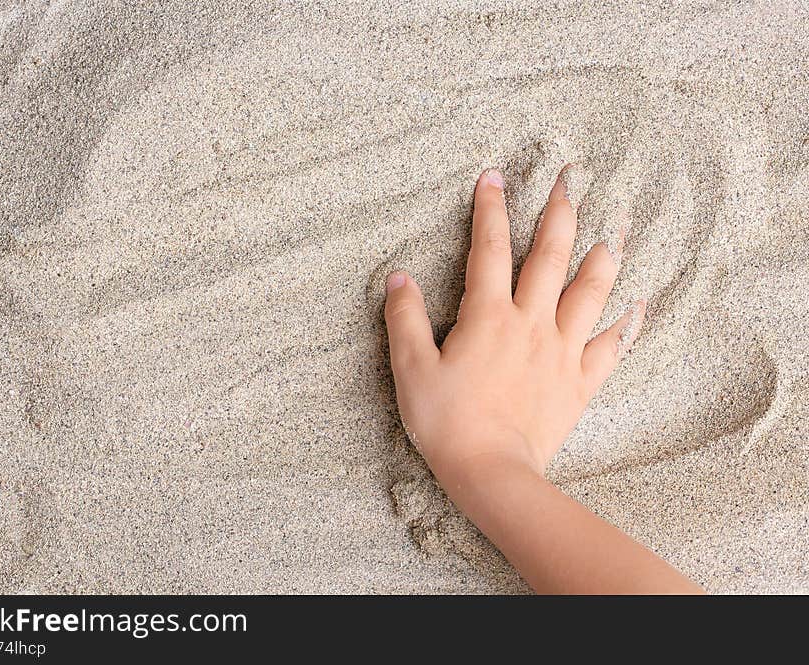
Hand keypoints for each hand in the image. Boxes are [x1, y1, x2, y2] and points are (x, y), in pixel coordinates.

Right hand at [384, 166, 644, 481]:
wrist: (492, 473)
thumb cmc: (447, 423)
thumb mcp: (411, 369)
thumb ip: (405, 318)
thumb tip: (399, 277)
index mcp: (489, 316)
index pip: (490, 249)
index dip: (491, 209)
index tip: (495, 178)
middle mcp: (531, 324)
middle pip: (551, 258)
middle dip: (560, 214)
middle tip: (569, 181)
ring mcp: (561, 352)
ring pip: (590, 293)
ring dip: (602, 259)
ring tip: (612, 233)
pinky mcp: (580, 382)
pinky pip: (612, 346)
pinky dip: (628, 324)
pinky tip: (640, 305)